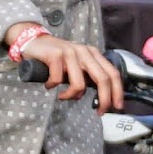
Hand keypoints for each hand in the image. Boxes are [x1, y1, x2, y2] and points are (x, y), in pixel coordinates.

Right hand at [9, 22, 123, 110]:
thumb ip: (88, 77)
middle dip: (104, 99)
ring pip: (79, 84)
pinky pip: (58, 80)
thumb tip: (101, 98)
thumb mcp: (77, 64)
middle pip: (102, 79)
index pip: (112, 73)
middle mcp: (84, 52)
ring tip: (63, 96)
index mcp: (93, 54)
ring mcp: (70, 52)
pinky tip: (49, 84)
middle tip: (100, 112)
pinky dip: (53, 86)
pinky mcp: (55, 55)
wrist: (34, 41)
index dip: (118, 91)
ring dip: (71, 96)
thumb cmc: (57, 57)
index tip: (117, 106)